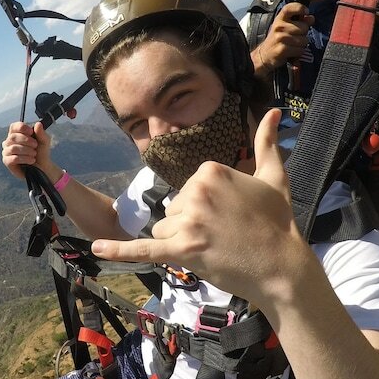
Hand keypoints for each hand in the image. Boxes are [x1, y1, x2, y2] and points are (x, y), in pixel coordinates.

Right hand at [1, 120, 54, 180]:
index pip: (14, 126)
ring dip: (26, 151)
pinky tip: (31, 160)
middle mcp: (8, 141)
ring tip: (34, 154)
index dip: (22, 128)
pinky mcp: (7, 161)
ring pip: (13, 148)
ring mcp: (6, 151)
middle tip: (35, 145)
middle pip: (13, 137)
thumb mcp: (44, 141)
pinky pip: (13, 158)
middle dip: (26, 140)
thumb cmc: (41, 152)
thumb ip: (41, 133)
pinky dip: (24, 159)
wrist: (42, 166)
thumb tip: (38, 124)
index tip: (31, 132)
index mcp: (16, 134)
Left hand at [92, 109, 306, 303]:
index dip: (205, 207)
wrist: (282, 267)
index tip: (231, 216)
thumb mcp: (274, 177)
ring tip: (215, 248)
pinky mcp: (182, 250)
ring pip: (164, 231)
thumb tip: (271, 111)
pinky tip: (96, 248)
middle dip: (193, 225)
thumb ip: (266, 142)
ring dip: (182, 243)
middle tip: (226, 235)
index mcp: (210, 170)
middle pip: (174, 209)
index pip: (187, 189)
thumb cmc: (279, 223)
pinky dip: (119, 251)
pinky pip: (144, 249)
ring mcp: (188, 222)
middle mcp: (196, 191)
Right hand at [251, 2, 312, 74]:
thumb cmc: (278, 39)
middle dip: (303, 34)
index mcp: (280, 19)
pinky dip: (298, 53)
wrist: (264, 55)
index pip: (289, 8)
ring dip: (301, 45)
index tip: (306, 12)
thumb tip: (311, 18)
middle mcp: (279, 27)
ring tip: (292, 46)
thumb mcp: (286, 27)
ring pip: (304, 40)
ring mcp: (280, 38)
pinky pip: (300, 50)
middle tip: (294, 38)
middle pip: (304, 27)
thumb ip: (300, 21)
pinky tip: (291, 53)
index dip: (300, 8)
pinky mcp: (282, 50)